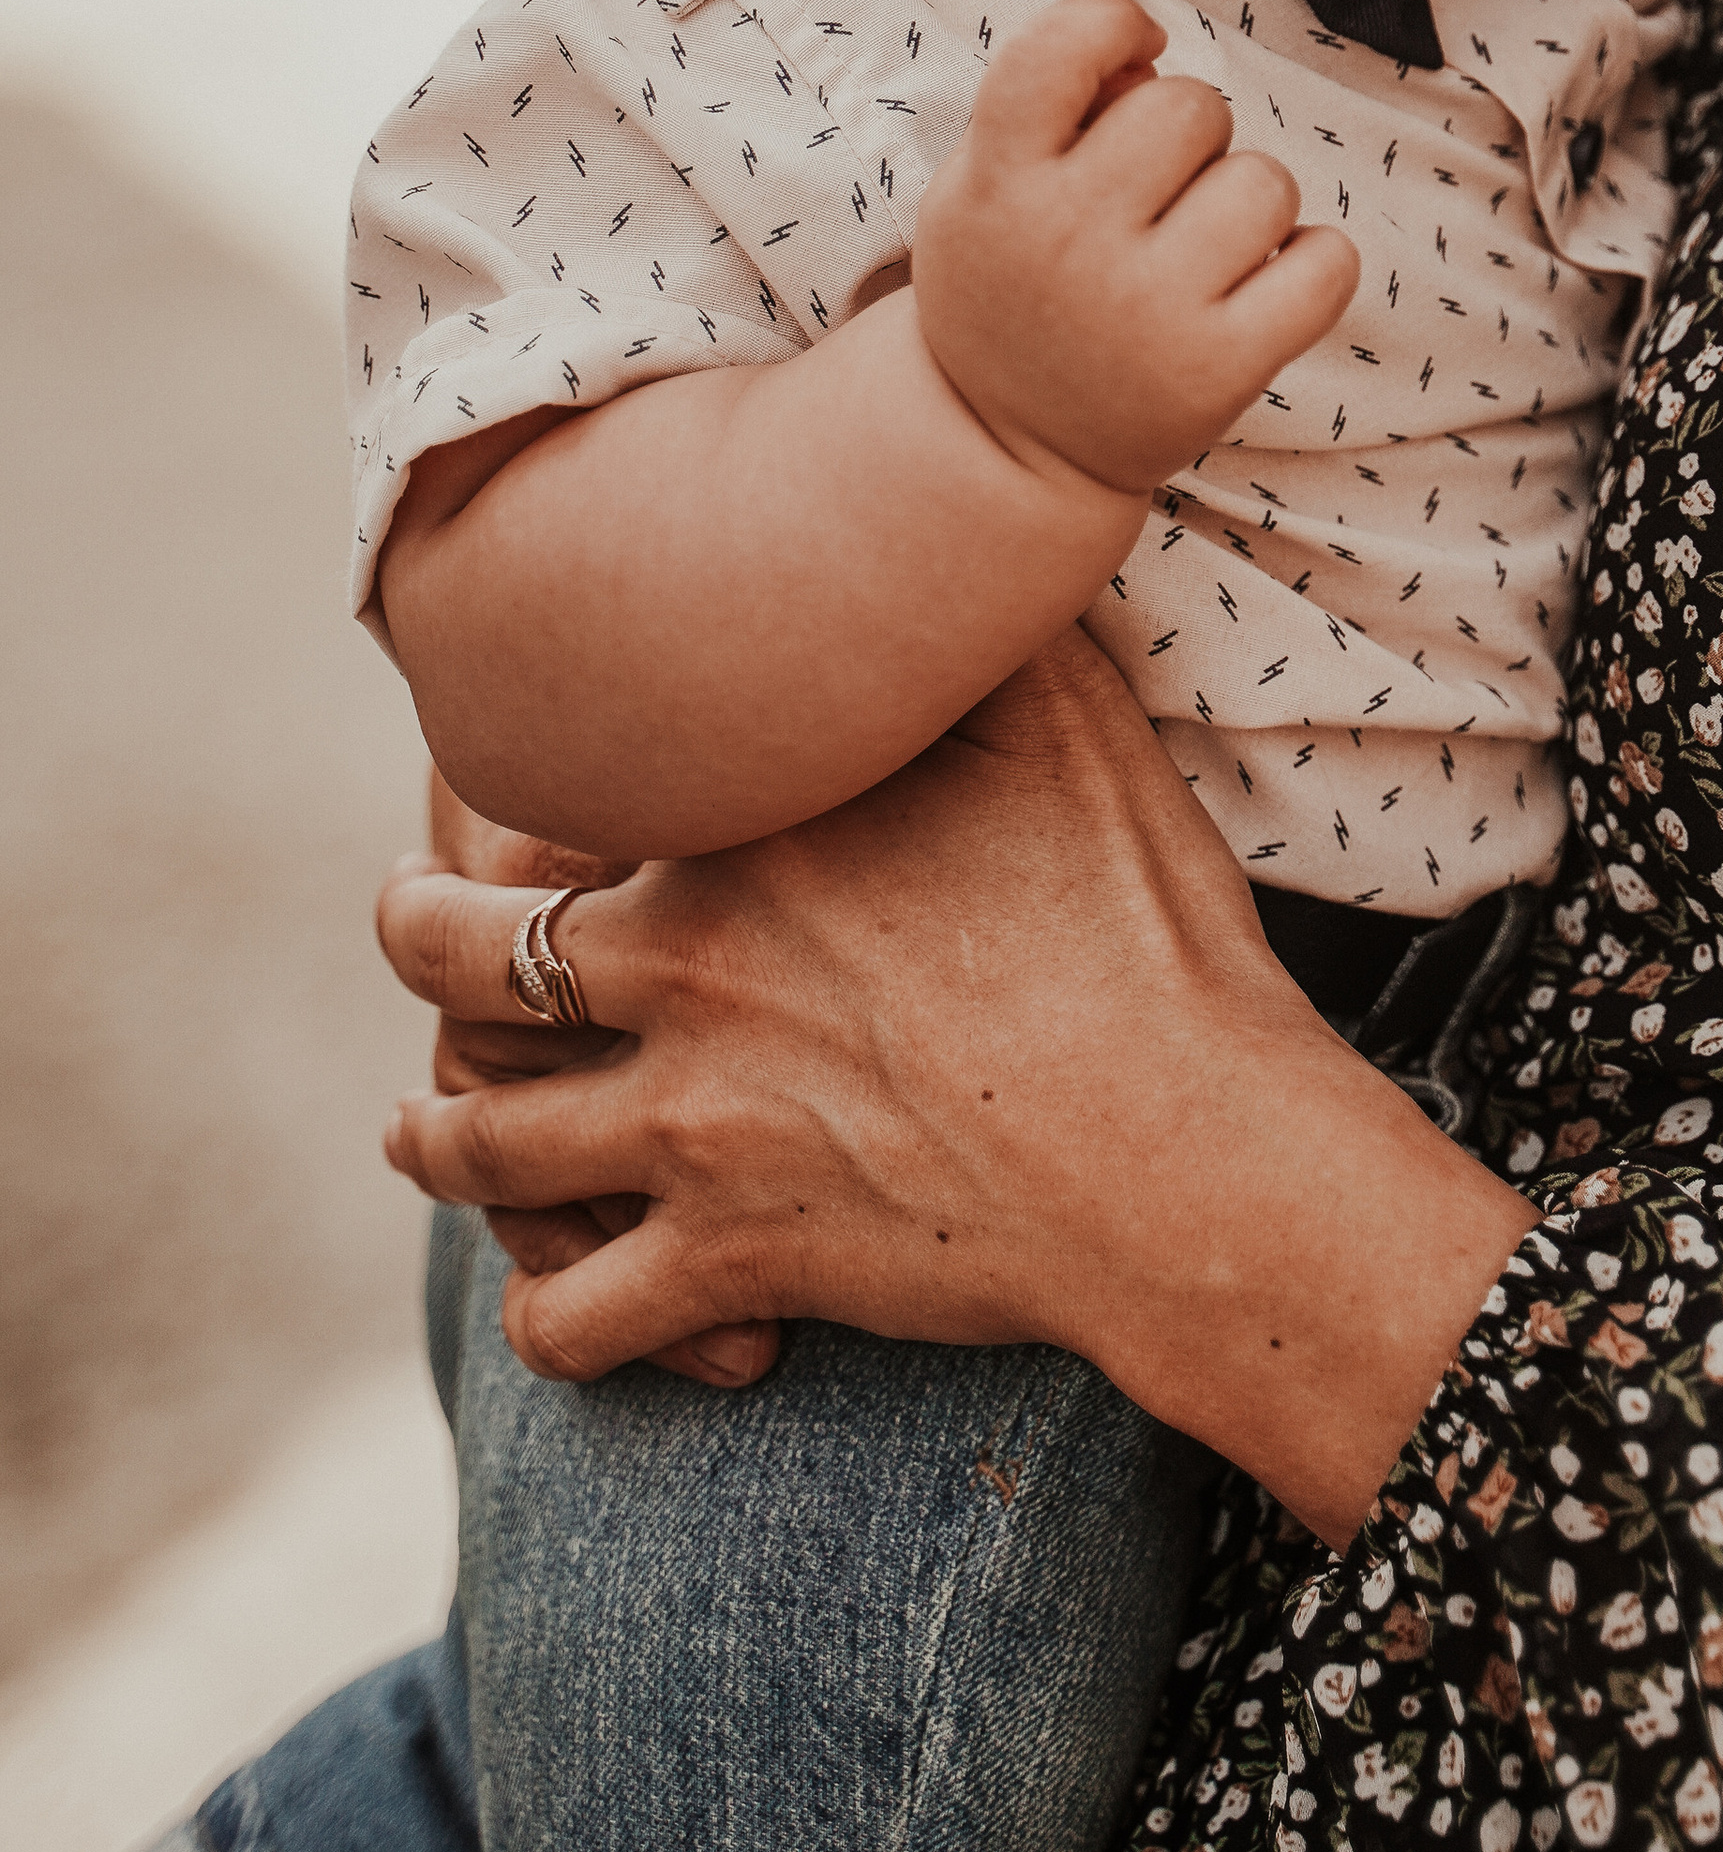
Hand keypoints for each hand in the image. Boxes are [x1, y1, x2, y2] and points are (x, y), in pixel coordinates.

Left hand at [380, 633, 1529, 1550]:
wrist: (1184, 1148)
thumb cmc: (1141, 924)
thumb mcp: (1069, 719)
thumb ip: (977, 626)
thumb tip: (951, 531)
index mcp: (742, 833)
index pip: (560, 793)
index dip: (528, 789)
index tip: (525, 785)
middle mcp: (683, 971)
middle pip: (468, 960)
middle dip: (417, 939)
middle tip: (409, 924)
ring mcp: (691, 1126)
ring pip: (485, 1143)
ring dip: (435, 1137)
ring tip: (418, 1127)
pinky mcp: (730, 1263)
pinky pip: (573, 1318)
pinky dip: (552, 1321)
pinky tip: (560, 1309)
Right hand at [913, 0, 1360, 495]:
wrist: (1009, 447)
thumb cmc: (1012, 286)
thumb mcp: (982, 189)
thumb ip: (1054, 105)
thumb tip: (1148, 52)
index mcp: (996, 182)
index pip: (1062, 46)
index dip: (1114, 24)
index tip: (1133, 52)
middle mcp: (1066, 240)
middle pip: (1190, 106)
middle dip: (1192, 134)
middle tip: (1159, 193)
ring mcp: (1146, 309)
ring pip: (1264, 181)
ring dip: (1250, 202)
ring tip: (1203, 250)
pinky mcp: (1219, 369)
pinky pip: (1326, 263)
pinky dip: (1313, 265)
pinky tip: (1267, 285)